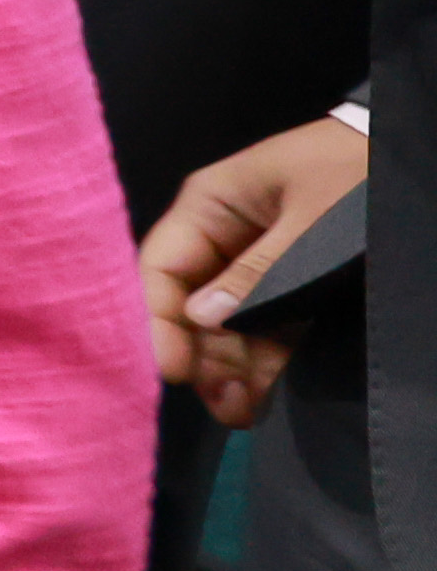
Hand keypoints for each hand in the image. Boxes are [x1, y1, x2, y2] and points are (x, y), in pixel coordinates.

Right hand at [147, 115, 366, 423]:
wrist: (411, 157)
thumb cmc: (356, 177)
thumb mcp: (313, 223)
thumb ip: (259, 272)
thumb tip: (202, 318)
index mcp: (212, 205)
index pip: (162, 267)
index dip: (159, 321)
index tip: (174, 371)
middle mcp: (223, 236)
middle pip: (192, 303)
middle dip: (203, 355)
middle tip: (220, 404)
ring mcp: (255, 261)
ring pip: (227, 321)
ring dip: (230, 366)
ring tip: (240, 412)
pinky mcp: (290, 282)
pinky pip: (264, 323)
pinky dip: (260, 359)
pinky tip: (258, 395)